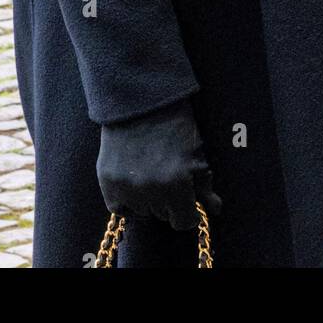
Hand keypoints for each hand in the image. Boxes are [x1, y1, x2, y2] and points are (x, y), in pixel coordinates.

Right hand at [97, 97, 221, 230]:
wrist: (141, 100)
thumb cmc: (175, 124)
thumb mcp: (197, 153)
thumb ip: (205, 186)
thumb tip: (215, 210)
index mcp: (177, 185)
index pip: (183, 222)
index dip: (187, 211)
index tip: (186, 200)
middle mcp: (151, 191)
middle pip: (163, 216)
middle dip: (168, 202)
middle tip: (167, 176)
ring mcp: (127, 187)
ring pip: (143, 212)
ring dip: (148, 199)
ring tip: (150, 173)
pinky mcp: (107, 182)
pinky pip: (120, 208)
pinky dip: (127, 200)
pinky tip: (134, 181)